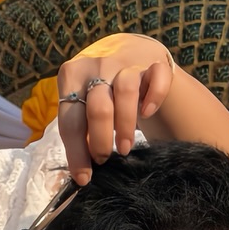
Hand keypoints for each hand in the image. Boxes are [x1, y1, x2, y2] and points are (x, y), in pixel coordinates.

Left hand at [56, 33, 173, 183]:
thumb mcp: (82, 99)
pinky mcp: (154, 63)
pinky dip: (154, 97)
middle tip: (105, 159)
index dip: (76, 152)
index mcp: (71, 75)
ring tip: (125, 149)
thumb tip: (80, 171)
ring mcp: (127, 62)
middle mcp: (97, 65)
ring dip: (125, 125)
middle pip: (97, 106)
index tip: (84, 178)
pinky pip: (158, 78)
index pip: (70, 119)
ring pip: (126, 91)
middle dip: (99, 140)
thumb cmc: (100, 87)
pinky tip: (147, 114)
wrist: (128, 51)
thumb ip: (79, 126)